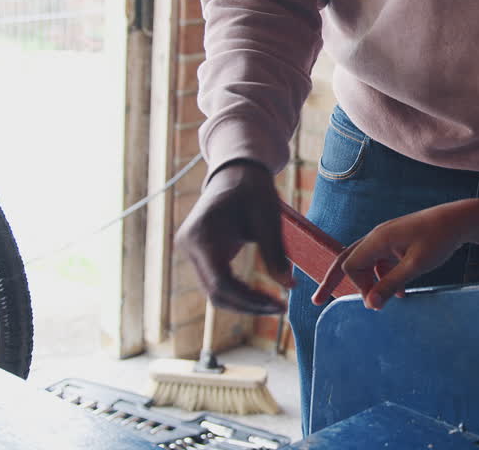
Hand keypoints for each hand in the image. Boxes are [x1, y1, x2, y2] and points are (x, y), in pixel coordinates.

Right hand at [174, 160, 294, 314]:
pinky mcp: (200, 255)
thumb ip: (276, 252)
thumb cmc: (253, 189)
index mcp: (201, 236)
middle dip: (249, 306)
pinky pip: (217, 282)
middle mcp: (189, 246)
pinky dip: (240, 292)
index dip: (250, 300)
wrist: (236, 171)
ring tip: (275, 304)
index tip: (279, 305)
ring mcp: (191, 252)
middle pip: (216, 293)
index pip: (221, 283)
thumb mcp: (268, 218)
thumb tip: (289, 286)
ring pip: (215, 292)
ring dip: (245, 302)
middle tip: (281, 308)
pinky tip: (263, 294)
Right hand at [314, 202, 471, 309]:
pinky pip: (380, 262)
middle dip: (333, 281)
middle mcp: (376, 236)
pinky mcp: (396, 242)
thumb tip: (369, 305)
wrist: (458, 220)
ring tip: (379, 303)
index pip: (350, 266)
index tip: (376, 301)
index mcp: (377, 239)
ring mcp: (386, 238)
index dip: (358, 287)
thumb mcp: (416, 266)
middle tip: (317, 302)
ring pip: (365, 263)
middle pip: (346, 260)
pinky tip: (399, 293)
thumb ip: (391, 284)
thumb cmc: (439, 240)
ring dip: (369, 283)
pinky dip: (384, 278)